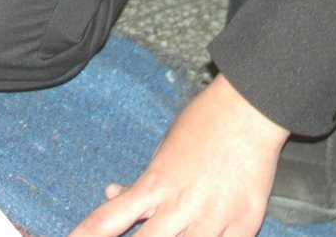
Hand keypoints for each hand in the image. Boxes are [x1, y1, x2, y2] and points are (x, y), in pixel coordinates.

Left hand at [67, 75, 289, 236]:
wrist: (250, 110)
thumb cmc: (204, 123)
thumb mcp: (163, 149)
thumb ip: (142, 182)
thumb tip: (115, 195)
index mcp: (155, 184)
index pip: (108, 220)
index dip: (85, 236)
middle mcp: (180, 206)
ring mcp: (213, 219)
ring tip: (169, 236)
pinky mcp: (244, 224)